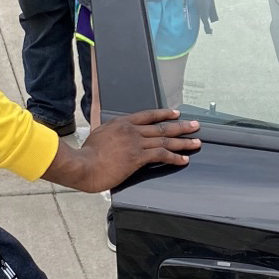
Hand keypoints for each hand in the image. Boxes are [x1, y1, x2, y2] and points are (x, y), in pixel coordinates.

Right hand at [44, 108, 200, 192]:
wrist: (82, 165)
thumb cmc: (85, 155)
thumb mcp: (97, 135)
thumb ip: (109, 133)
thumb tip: (111, 135)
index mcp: (121, 123)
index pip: (148, 115)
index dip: (164, 114)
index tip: (176, 113)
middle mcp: (131, 130)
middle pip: (162, 127)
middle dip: (181, 126)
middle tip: (195, 125)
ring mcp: (136, 143)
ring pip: (165, 141)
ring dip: (183, 142)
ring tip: (196, 142)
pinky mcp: (138, 157)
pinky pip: (162, 155)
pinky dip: (175, 158)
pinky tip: (184, 159)